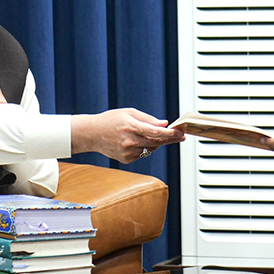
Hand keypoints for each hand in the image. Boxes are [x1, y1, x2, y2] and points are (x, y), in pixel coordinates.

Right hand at [71, 108, 185, 163]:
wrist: (92, 134)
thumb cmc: (110, 120)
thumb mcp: (129, 113)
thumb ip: (148, 119)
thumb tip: (164, 124)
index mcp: (132, 127)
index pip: (157, 133)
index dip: (171, 134)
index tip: (181, 133)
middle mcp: (130, 141)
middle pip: (157, 142)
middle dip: (170, 139)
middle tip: (179, 136)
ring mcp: (128, 152)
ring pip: (151, 149)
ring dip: (156, 143)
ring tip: (151, 135)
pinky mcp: (126, 160)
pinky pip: (142, 154)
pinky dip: (144, 148)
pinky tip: (136, 141)